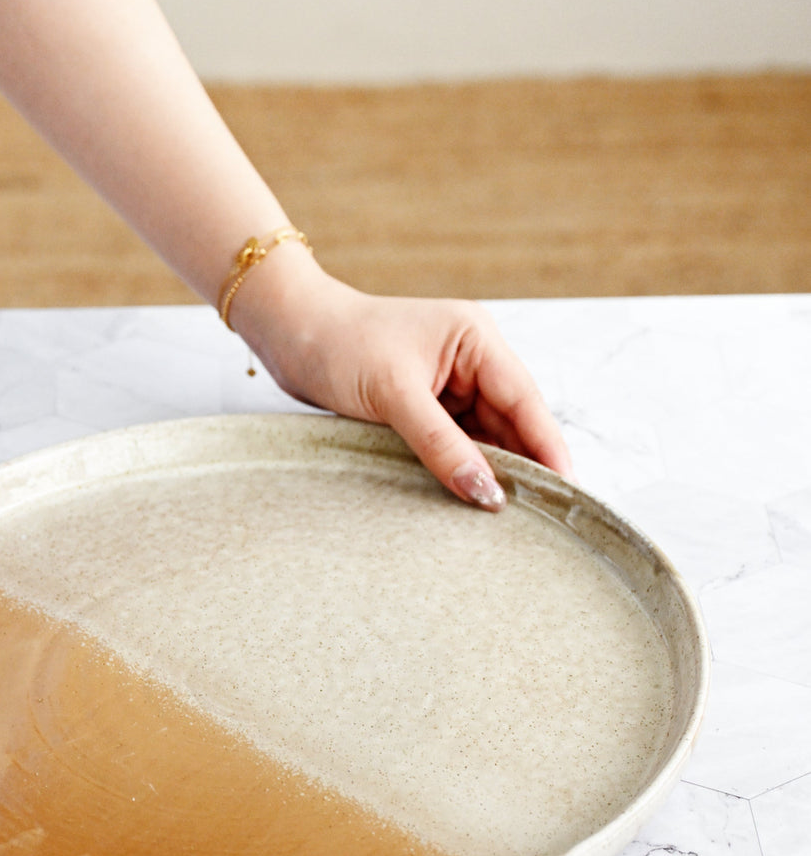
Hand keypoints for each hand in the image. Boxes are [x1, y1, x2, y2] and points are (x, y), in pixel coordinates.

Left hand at [232, 250, 571, 508]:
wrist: (288, 334)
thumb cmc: (338, 344)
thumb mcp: (393, 395)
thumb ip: (441, 445)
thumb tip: (486, 492)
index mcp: (476, 340)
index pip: (526, 401)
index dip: (549, 448)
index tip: (566, 492)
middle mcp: (470, 361)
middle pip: (512, 425)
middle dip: (523, 468)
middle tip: (540, 521)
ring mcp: (448, 387)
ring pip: (485, 440)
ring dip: (491, 474)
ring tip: (508, 521)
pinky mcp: (425, 409)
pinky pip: (456, 446)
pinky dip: (462, 471)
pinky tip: (469, 500)